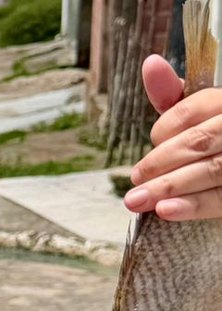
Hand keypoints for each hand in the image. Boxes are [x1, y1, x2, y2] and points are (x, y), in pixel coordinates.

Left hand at [124, 54, 221, 220]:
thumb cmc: (213, 134)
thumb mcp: (198, 111)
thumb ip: (173, 96)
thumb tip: (150, 63)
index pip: (195, 108)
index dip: (166, 127)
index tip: (151, 141)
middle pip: (200, 142)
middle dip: (160, 163)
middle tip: (133, 181)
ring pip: (212, 170)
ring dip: (169, 187)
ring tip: (136, 201)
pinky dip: (193, 206)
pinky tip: (165, 211)